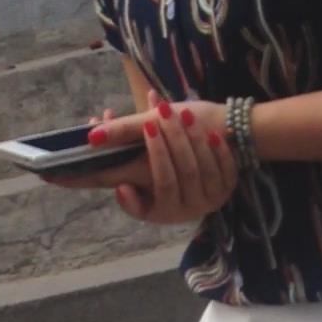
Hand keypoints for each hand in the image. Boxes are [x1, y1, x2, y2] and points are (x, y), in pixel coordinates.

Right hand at [103, 97, 237, 224]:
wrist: (202, 175)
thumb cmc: (164, 171)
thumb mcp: (139, 171)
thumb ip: (118, 156)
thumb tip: (95, 131)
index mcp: (162, 211)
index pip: (162, 183)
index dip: (157, 154)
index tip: (148, 125)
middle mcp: (187, 210)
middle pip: (182, 172)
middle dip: (172, 139)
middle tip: (163, 111)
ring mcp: (210, 200)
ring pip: (202, 167)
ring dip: (192, 137)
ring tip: (182, 112)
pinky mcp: (227, 189)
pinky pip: (225, 168)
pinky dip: (217, 149)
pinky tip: (211, 132)